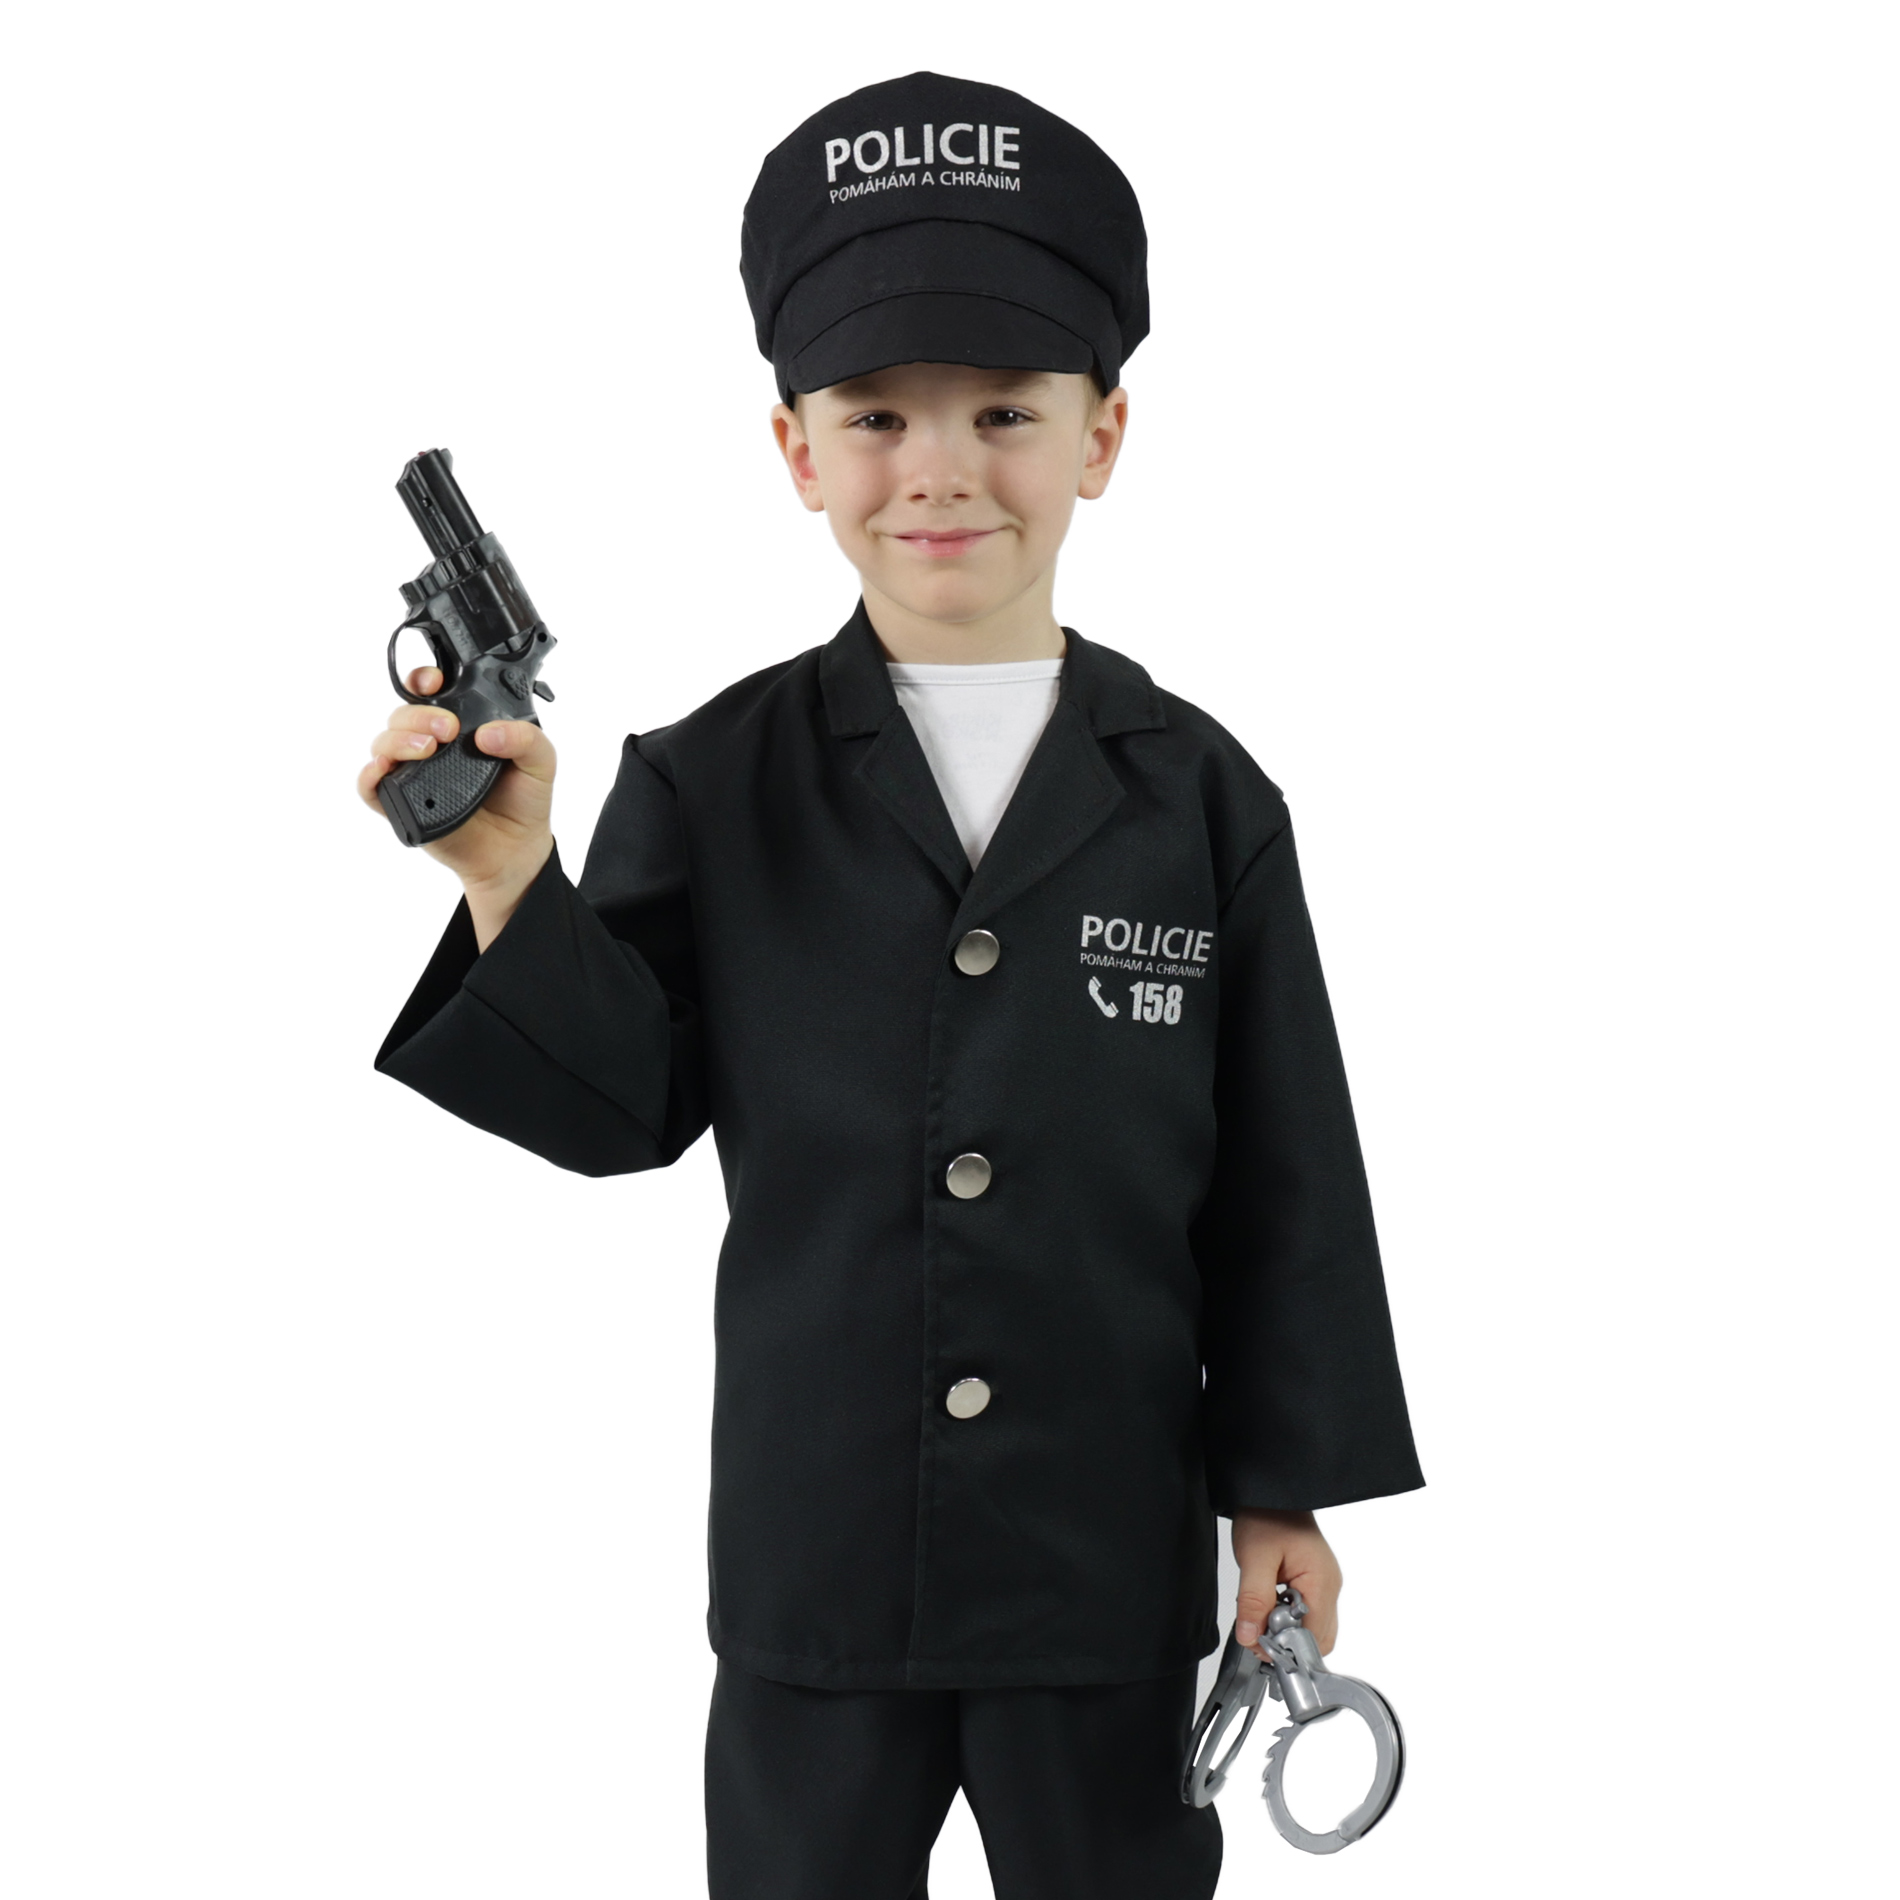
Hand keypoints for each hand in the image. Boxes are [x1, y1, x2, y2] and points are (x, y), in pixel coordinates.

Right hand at [357, 666, 554, 945]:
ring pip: (384, 744)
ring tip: (427, 748)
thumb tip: (488, 734)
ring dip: (398, 739)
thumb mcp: (541, 761)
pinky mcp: (402, 804)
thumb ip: (526, 737)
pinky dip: (368, 776)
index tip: (437, 683)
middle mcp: (432, 745)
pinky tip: (383, 770)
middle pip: (403, 715)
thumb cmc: (523, 801)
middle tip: (447, 728)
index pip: (429, 691)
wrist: (516, 849)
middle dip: (418, 714)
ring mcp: (414, 773)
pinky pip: (370, 787)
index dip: (425, 679)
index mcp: (461, 725)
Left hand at [1231, 1509, 1340, 1655]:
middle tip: (1256, 1632)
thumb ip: (1253, 1601)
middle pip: (1317, 1638)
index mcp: (1321, 1583)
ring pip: (1313, 1628)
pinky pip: (1307, 1612)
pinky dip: (1288, 1617)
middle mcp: (1329, 1586)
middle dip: (1287, 1643)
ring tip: (1261, 1616)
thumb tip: (1250, 1637)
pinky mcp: (1315, 1580)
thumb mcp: (1254, 1559)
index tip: (1258, 1644)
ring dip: (1287, 1630)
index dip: (1286, 1647)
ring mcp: (1324, 1583)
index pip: (1314, 1638)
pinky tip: (1268, 1605)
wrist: (1270, 1491)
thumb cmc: (1267, 1515)